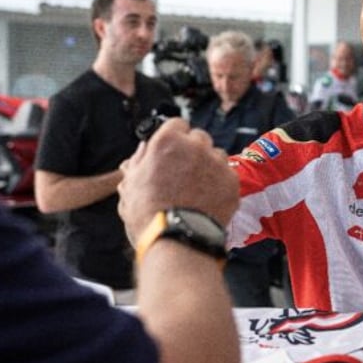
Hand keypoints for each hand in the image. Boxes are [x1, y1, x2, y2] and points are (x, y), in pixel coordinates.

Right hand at [118, 118, 238, 246]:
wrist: (177, 239)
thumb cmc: (147, 213)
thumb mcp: (131, 184)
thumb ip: (139, 160)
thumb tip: (145, 147)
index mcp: (168, 141)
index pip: (177, 124)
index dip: (174, 137)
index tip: (173, 150)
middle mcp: (196, 146)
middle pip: (199, 137)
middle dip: (193, 150)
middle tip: (184, 172)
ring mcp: (217, 162)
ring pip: (216, 155)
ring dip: (209, 166)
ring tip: (197, 189)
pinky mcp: (232, 180)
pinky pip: (227, 174)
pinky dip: (220, 183)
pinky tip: (208, 199)